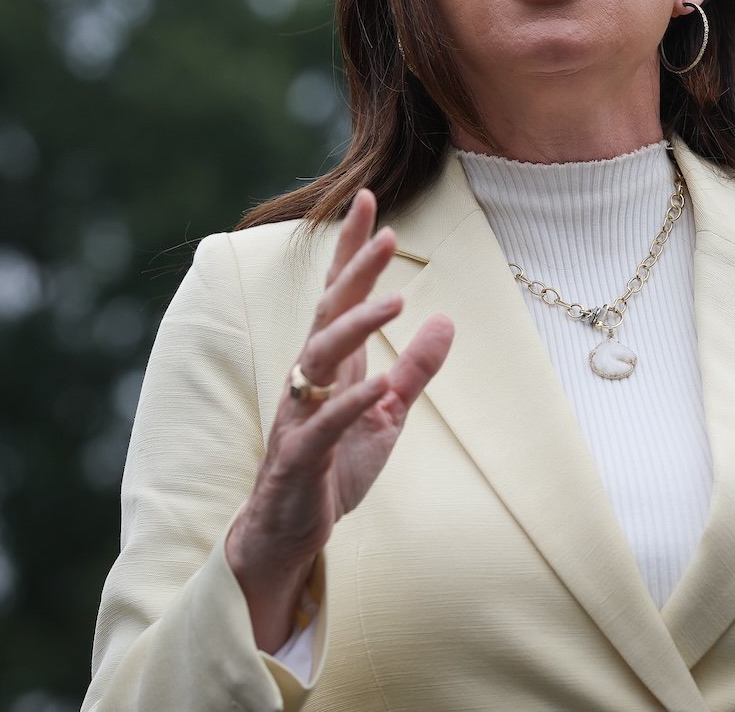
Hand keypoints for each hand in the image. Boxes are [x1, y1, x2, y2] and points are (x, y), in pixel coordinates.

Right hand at [225, 189, 453, 650]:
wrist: (288, 535)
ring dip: (355, 327)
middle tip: (385, 232)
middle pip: (329, 312)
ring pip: (321, 358)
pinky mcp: (301, 456)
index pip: (340, 296)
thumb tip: (446, 319)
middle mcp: (309, 380)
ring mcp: (301, 415)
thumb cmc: (332, 470)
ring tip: (394, 302)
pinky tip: (377, 384)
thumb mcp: (386, 415)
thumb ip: (415, 370)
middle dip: (354, 271)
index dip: (353, 250)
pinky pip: (324, 424)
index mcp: (332, 366)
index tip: (368, 200)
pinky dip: (350, 403)